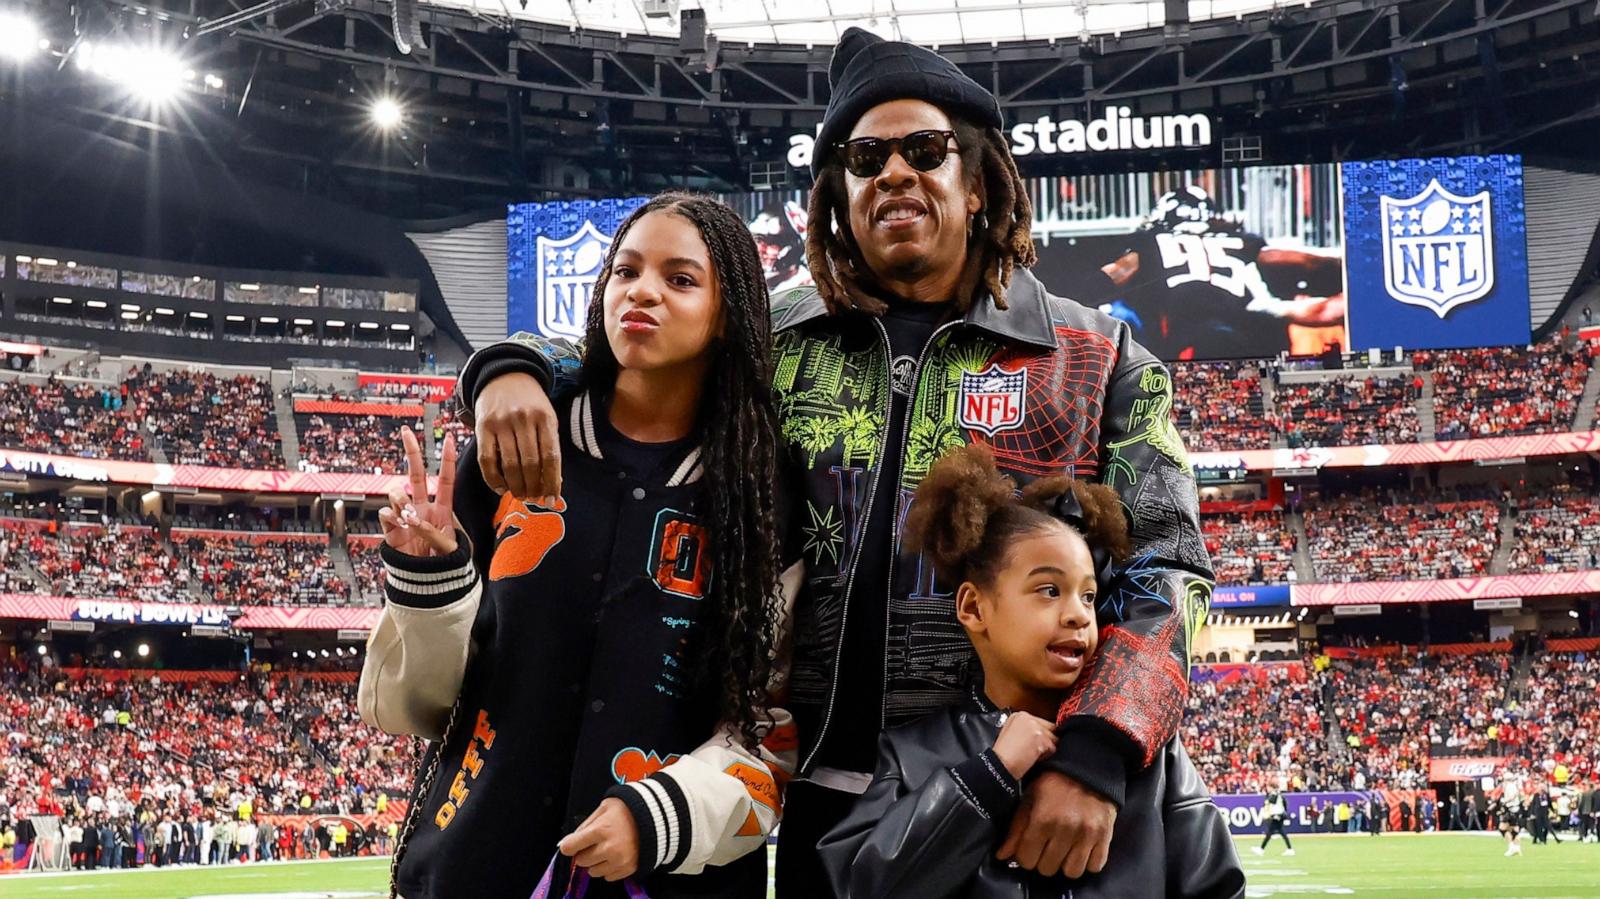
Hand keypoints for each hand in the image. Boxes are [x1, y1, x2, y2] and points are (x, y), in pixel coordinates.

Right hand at [379, 428, 456, 556]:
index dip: (447, 459)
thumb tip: (412, 519)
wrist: (427, 586)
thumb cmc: (444, 567)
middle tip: (406, 431)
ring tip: (407, 516)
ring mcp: (405, 517)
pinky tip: (397, 524)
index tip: (450, 437)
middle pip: (416, 475)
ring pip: (397, 493)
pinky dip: (390, 518)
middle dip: (412, 452)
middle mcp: (423, 508)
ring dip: (400, 499)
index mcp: (443, 510)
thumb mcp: (448, 550)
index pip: (446, 479)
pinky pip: (384, 515)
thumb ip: (432, 533)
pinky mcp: (391, 530)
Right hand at [474, 371, 561, 502]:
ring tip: (521, 494)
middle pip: (530, 463)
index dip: (552, 482)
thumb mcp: (546, 417)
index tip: (552, 500)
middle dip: (533, 487)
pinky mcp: (482, 426)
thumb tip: (553, 483)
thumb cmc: (530, 403)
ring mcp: (501, 422)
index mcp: (545, 417)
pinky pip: (487, 460)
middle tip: (534, 498)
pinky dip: (493, 479)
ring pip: (509, 464)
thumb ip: (549, 446)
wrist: (504, 377)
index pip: (551, 456)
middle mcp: (523, 419)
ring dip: (516, 486)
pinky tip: (501, 488)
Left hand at [558, 797, 638, 881]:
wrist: (656, 817)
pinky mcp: (628, 869)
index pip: (570, 847)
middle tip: (594, 843)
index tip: (571, 843)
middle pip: (580, 861)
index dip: (568, 845)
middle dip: (583, 852)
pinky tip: (615, 855)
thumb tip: (566, 842)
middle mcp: (609, 848)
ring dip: (595, 862)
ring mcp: (619, 861)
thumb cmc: (627, 810)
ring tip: (606, 849)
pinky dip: (608, 868)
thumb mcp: (604, 808)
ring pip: (592, 871)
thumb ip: (584, 825)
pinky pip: (607, 877)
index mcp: (601, 830)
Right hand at [992, 712, 1057, 779]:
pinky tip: (1031, 757)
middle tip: (1031, 750)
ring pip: (1053, 738)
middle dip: (1045, 741)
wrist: (1000, 765)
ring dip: (1046, 749)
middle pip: (1050, 728)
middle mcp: (1027, 717)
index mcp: (1019, 716)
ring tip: (1030, 754)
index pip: (1042, 722)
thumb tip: (1043, 734)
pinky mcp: (1041, 737)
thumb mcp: (1011, 734)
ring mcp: (1035, 727)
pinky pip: (1052, 748)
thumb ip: (1026, 730)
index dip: (1040, 735)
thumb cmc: (1004, 756)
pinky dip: (1045, 756)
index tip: (1032, 744)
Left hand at [997, 771, 1115, 878]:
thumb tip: (1002, 856)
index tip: (1029, 848)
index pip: (1026, 860)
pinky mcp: (1106, 836)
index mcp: (1043, 819)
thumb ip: (1016, 828)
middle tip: (1046, 846)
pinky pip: (1095, 866)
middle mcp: (1066, 829)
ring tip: (1064, 849)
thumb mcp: (1030, 798)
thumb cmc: (1054, 781)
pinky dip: (1087, 862)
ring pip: (1072, 873)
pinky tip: (1081, 849)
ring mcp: (1088, 834)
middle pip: (1047, 869)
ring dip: (1065, 864)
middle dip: (1043, 860)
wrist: (1090, 766)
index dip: (1024, 856)